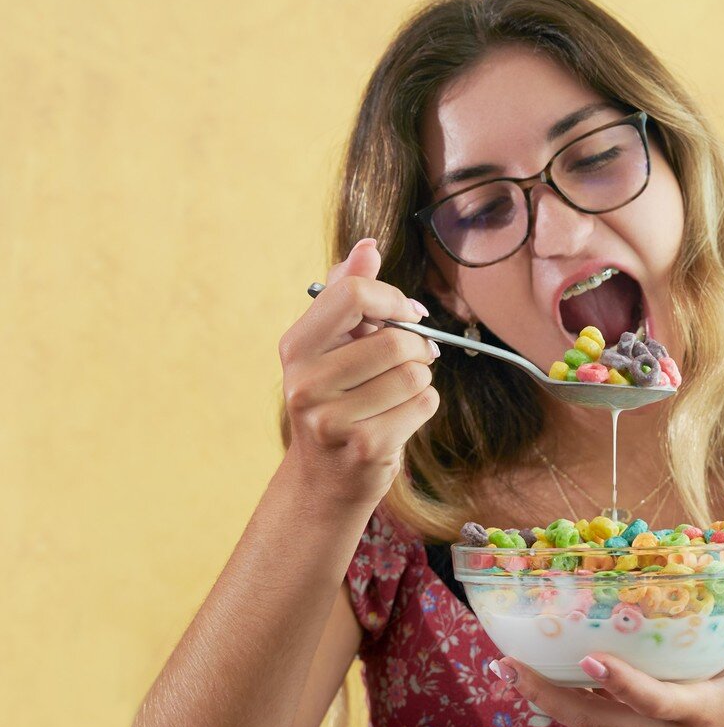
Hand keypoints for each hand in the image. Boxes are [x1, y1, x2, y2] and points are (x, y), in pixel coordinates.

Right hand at [278, 238, 440, 508]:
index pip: (353, 294)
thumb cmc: (335, 402)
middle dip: (417, 346)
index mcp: (296, 347)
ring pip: (414, 373)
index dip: (393, 299)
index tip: (406, 313)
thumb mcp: (331, 347)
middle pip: (395, 339)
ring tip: (399, 392)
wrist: (324, 480)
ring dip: (420, 379)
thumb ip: (347, 293)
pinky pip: (424, 403)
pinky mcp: (366, 448)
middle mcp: (306, 383)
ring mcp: (333, 420)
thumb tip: (368, 246)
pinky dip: (424, 405)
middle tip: (413, 359)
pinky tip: (401, 416)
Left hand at [491, 569, 723, 726]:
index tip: (587, 658)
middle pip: (600, 723)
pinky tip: (532, 681)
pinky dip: (564, 710)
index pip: (654, 701)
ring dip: (545, 702)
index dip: (621, 683)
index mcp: (697, 712)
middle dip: (551, 697)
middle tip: (509, 665)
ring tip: (506, 668)